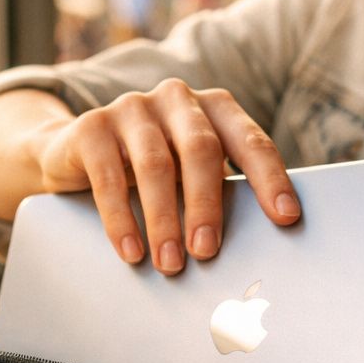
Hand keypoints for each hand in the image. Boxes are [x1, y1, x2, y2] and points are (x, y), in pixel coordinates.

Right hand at [28, 78, 300, 273]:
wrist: (77, 153)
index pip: (250, 141)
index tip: (286, 218)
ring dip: (164, 220)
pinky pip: (108, 176)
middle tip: (208, 252)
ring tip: (171, 264)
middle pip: (201, 150)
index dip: (270, 179)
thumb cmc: (153, 173)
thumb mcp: (189, 175)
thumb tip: (252, 251)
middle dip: (207, 205)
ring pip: (155, 165)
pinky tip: (132, 252)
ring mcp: (132, 107)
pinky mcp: (92, 125)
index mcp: (214, 107)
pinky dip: (122, 220)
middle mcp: (177, 98)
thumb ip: (218, 193)